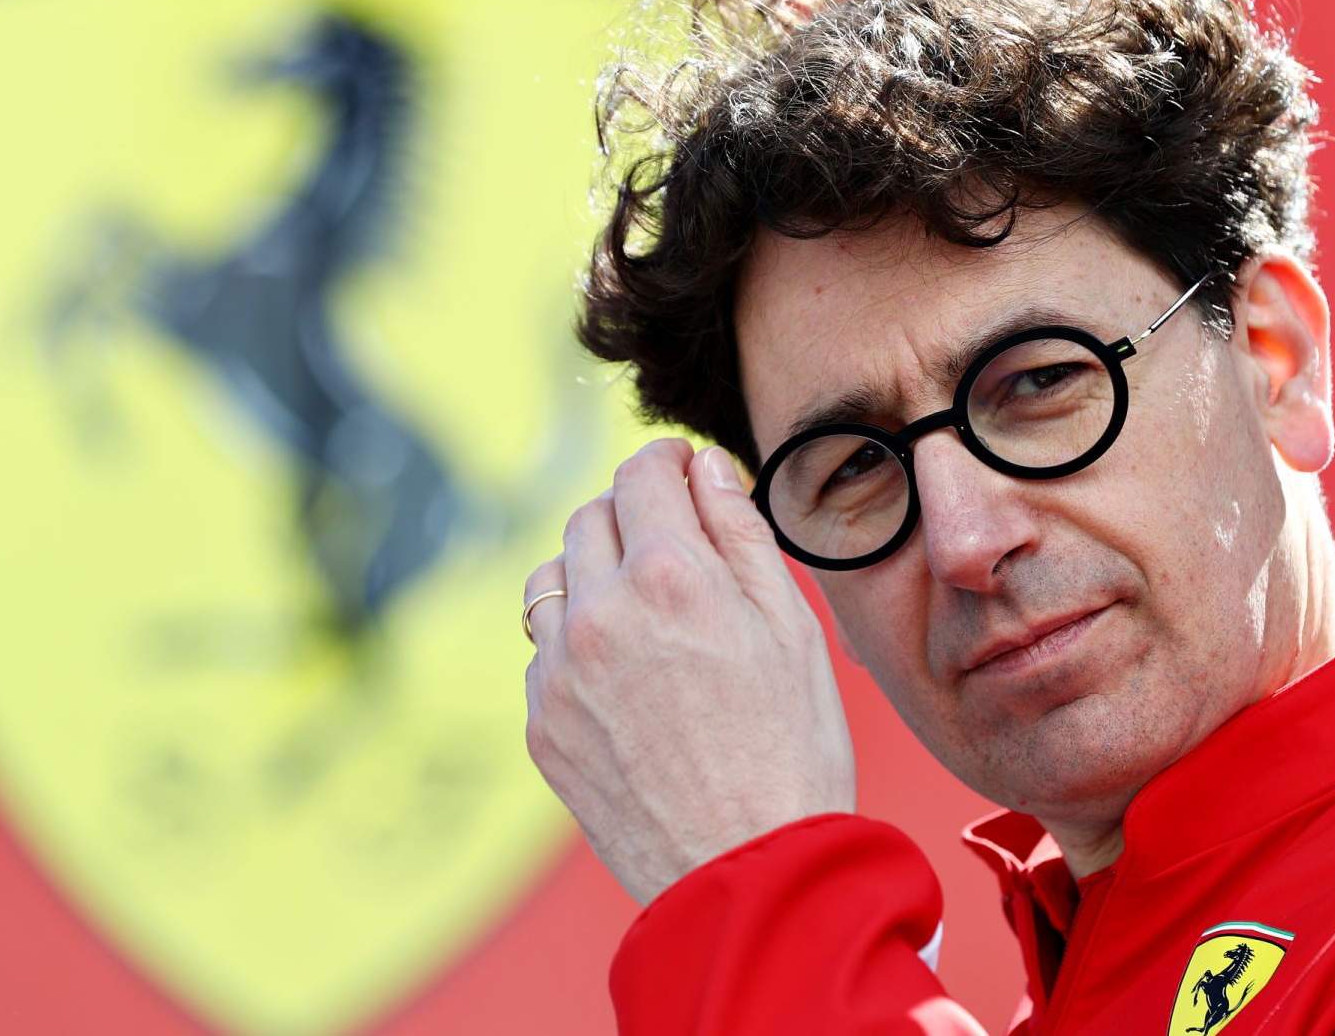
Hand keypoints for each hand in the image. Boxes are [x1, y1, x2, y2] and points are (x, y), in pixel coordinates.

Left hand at [522, 438, 855, 905]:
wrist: (749, 874)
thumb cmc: (792, 752)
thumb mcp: (791, 628)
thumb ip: (741, 534)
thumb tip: (707, 471)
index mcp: (669, 575)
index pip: (643, 473)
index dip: (667, 460)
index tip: (682, 469)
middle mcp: (600, 612)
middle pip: (590, 516)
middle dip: (631, 513)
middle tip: (672, 542)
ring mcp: (559, 672)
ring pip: (553, 578)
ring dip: (591, 572)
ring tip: (643, 608)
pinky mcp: (542, 724)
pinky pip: (545, 653)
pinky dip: (577, 643)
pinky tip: (628, 677)